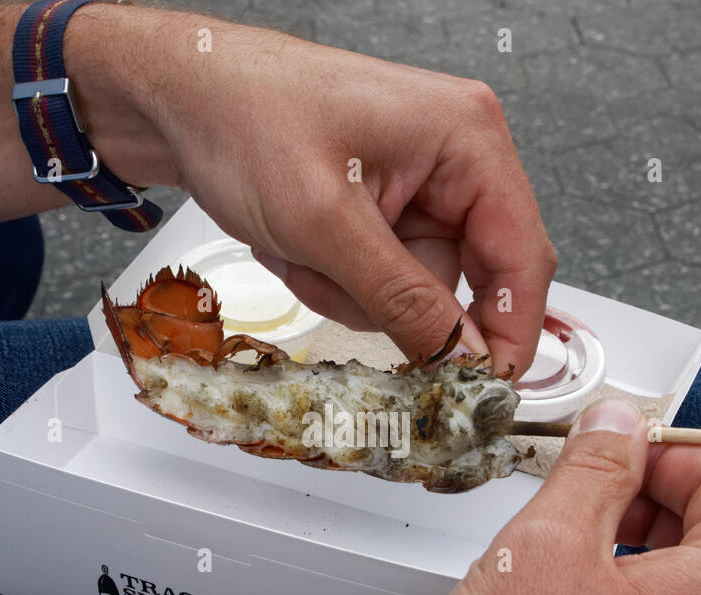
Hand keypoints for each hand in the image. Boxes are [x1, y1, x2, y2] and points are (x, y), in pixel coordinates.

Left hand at [74, 7, 555, 375]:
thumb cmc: (245, 117)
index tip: (483, 391)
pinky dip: (333, 278)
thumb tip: (460, 361)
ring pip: (414, 291)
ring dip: (350, 289)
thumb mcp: (326, 222)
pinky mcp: (383, 207)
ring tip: (300, 246)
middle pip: (464, 280)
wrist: (178, 96)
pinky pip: (380, 279)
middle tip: (335, 280)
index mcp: (468, 140)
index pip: (522, 258)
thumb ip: (403, 299)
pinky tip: (295, 244)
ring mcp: (417, 186)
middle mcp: (454, 160)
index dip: (508, 333)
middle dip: (394, 299)